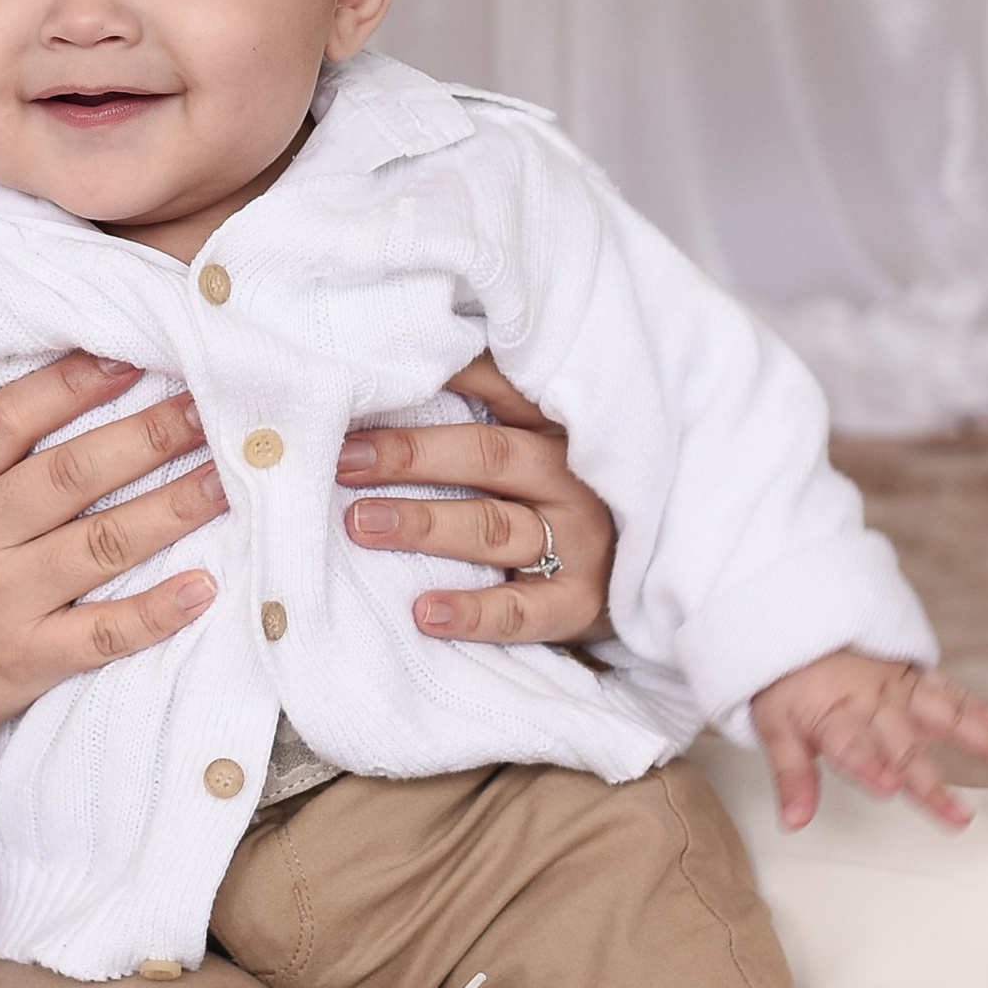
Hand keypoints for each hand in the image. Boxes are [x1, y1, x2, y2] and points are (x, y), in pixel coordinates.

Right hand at [0, 355, 223, 781]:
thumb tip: (95, 383)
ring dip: (171, 508)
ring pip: (100, 544)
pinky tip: (205, 586)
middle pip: (72, 474)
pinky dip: (157, 610)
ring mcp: (2, 600)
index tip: (133, 359)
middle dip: (148, 436)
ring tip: (225, 481)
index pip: (8, 420)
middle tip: (208, 410)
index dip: (69, 385)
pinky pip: (104, 632)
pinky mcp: (26, 658)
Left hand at [333, 353, 615, 648]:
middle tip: (345, 459)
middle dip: (411, 455)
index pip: (502, 388)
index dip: (442, 377)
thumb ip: (488, 414)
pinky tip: (423, 611)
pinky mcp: (577, 603)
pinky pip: (520, 611)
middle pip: (488, 456)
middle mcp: (569, 478)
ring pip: (493, 527)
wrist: (642, 573)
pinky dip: (472, 612)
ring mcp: (577, 541)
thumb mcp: (543, 445)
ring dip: (424, 523)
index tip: (374, 377)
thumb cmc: (566, 500)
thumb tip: (397, 375)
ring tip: (361, 522)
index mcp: (556, 430)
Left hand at [750, 651, 987, 832]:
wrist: (796, 620)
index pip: (852, 748)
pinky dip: (973, 703)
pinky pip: (947, 689)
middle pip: (905, 747)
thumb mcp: (774, 727)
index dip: (869, 767)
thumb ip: (790, 776)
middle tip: (960, 818)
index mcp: (834, 716)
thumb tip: (795, 821)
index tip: (890, 787)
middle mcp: (872, 703)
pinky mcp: (913, 675)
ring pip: (944, 713)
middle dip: (931, 783)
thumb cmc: (787, 681)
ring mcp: (898, 687)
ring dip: (982, 736)